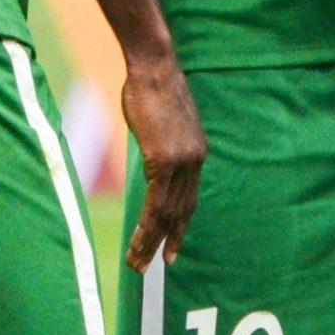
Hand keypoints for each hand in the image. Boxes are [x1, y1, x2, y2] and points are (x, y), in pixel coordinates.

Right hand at [119, 47, 205, 270]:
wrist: (154, 67)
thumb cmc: (152, 87)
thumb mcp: (162, 122)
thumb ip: (162, 143)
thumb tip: (153, 152)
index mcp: (197, 153)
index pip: (190, 199)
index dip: (180, 225)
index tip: (173, 247)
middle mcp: (195, 161)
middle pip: (181, 212)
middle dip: (166, 242)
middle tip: (154, 267)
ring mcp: (181, 162)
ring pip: (167, 214)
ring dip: (151, 243)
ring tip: (137, 265)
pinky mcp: (163, 160)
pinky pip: (155, 204)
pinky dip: (146, 228)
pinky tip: (137, 243)